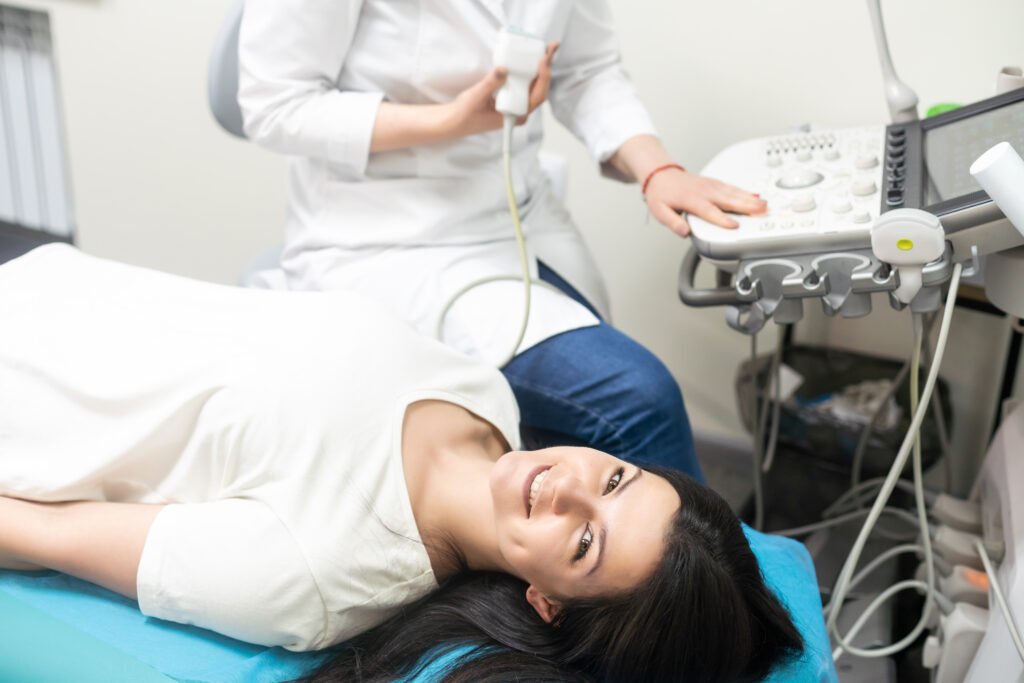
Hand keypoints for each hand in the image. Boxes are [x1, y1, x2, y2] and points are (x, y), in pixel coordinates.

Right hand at [445, 42, 558, 136]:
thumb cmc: (465, 115)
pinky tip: (530, 59)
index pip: (537, 96)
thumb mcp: (477, 97)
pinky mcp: (511, 98)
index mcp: (516, 115)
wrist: (455, 121)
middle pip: (539, 88)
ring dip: (538, 68)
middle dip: (545, 67)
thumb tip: (503, 70)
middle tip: (550, 49)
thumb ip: (490, 83)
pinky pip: (523, 84)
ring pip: (533, 85)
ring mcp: (516, 105)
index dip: (544, 77)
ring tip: (544, 50)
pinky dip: (527, 71)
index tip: (543, 61)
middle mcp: (519, 111)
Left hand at [644, 168, 766, 237]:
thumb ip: (673, 222)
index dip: (722, 219)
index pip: (709, 211)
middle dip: (746, 205)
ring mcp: (711, 185)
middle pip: (728, 199)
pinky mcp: (715, 183)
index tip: (734, 225)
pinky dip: (745, 192)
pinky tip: (755, 196)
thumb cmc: (661, 194)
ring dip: (750, 198)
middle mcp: (704, 192)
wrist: (661, 174)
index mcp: (691, 200)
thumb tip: (684, 232)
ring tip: (764, 205)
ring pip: (733, 192)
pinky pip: (732, 187)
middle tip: (761, 211)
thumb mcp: (660, 212)